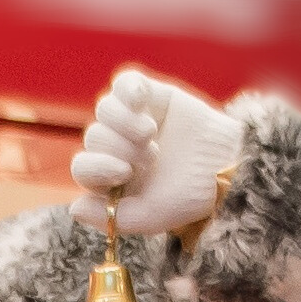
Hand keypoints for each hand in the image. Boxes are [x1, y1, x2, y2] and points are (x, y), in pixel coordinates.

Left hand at [72, 69, 243, 238]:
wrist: (226, 167)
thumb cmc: (188, 197)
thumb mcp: (150, 216)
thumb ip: (110, 218)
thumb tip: (74, 208)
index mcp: (111, 178)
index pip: (83, 167)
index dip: (97, 167)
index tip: (124, 172)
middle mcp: (116, 147)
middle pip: (93, 137)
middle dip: (119, 148)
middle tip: (151, 157)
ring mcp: (131, 119)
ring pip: (104, 110)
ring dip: (124, 124)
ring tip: (150, 136)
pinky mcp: (149, 94)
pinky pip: (123, 83)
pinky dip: (127, 89)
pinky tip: (141, 99)